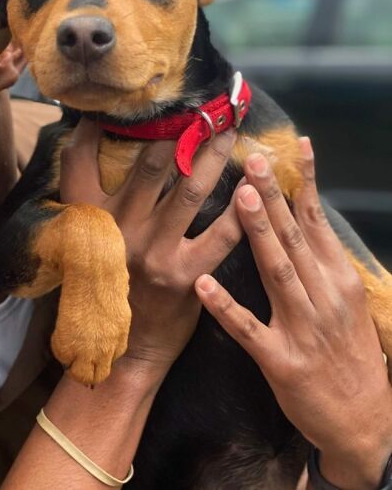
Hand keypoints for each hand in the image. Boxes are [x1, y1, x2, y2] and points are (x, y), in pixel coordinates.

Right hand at [59, 119, 239, 373]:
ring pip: (190, 190)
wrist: (123, 347)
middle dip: (181, 131)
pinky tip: (255, 187)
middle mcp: (118, 228)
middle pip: (153, 164)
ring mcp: (153, 251)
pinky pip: (221, 235)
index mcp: (87, 217)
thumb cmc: (105, 284)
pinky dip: (240, 209)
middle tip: (203, 108)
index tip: (123, 104)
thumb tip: (94, 148)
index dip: (96, 127)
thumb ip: (89, 200)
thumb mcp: (84, 241)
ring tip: (230, 133)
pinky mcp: (185, 274)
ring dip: (214, 157)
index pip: (81, 158)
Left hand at [195, 138, 391, 488]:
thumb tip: (299, 211)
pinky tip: (203, 283)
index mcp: (337, 278)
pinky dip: (226, 305)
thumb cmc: (346, 351)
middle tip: (252, 158)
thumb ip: (318, 259)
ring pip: (276, 272)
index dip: (301, 182)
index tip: (287, 146)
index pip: (316, 220)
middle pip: (294, 236)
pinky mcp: (281, 360)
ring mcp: (302, 328)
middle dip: (272, 195)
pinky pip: (248, 328)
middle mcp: (323, 296)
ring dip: (257, 233)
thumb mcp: (343, 299)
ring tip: (238, 197)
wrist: (365, 421)